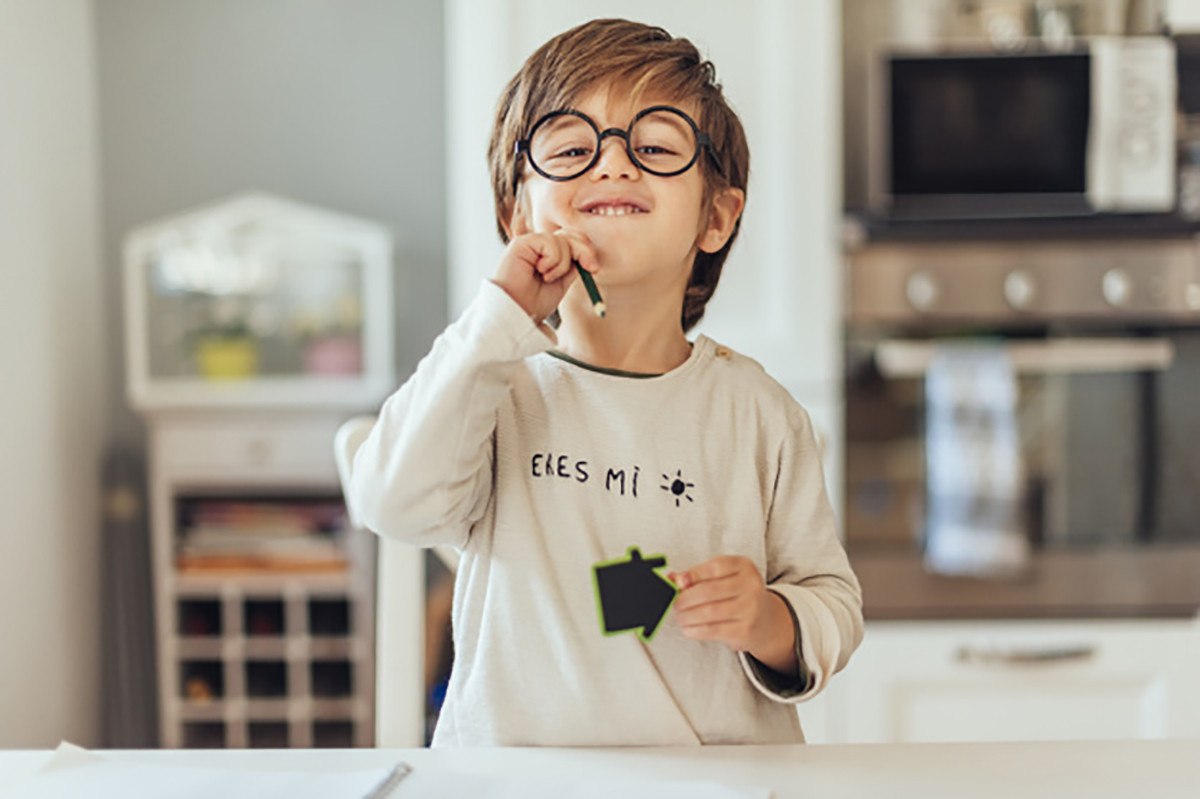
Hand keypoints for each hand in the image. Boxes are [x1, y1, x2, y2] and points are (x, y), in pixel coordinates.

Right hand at [491, 230, 598, 324]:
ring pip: (562, 240)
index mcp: (548, 255)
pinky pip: (550, 242)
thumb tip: (588, 255)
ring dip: (562, 264)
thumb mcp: (561, 282)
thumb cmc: (533, 303)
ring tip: (547, 278)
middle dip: (584, 250)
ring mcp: (530, 243)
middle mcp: (538, 246)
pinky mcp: (522, 242)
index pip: (572, 239)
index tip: (594, 269)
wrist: (516, 313)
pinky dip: (552, 260)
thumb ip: (572, 265)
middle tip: (591, 268)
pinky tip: (540, 271)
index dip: (586, 250)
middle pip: (570, 234)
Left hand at [669, 556, 796, 672]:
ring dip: (687, 616)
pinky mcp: (744, 630)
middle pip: (709, 590)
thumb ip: (698, 576)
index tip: (677, 581)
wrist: (765, 620)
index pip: (715, 566)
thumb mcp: (723, 578)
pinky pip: (713, 630)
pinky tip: (688, 628)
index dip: (693, 574)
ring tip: (680, 616)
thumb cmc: (737, 594)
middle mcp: (750, 585)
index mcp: (744, 566)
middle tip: (675, 603)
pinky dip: (695, 630)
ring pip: (709, 612)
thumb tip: (673, 579)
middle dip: (685, 598)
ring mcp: (750, 608)